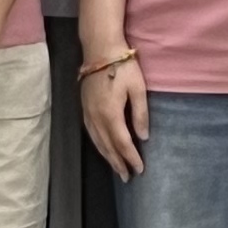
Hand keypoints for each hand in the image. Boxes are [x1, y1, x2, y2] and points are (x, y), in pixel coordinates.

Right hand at [82, 54, 149, 179]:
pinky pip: (91, 133)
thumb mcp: (138, 89)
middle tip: (127, 177)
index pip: (123, 143)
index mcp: (110, 114)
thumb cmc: (123, 67)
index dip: (131, 158)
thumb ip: (140, 114)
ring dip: (107, 157)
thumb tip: (143, 137)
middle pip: (108, 146)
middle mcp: (96, 118)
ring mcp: (88, 113)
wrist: (100, 50)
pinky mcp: (84, 108)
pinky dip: (98, 145)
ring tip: (117, 168)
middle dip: (118, 163)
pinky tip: (103, 148)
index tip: (139, 170)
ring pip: (98, 142)